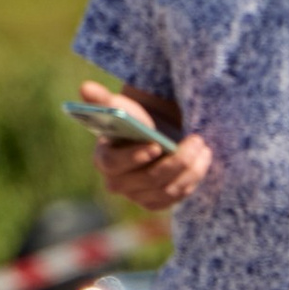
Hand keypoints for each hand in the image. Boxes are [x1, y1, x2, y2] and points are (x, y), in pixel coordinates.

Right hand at [78, 80, 209, 213]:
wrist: (154, 135)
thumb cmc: (135, 121)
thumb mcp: (121, 107)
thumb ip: (103, 99)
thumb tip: (86, 87)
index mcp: (104, 158)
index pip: (114, 163)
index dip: (134, 157)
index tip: (156, 145)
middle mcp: (117, 183)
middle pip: (148, 179)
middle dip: (176, 161)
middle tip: (196, 140)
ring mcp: (137, 196)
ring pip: (166, 190)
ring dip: (189, 169)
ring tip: (203, 148)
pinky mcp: (156, 202)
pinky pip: (176, 197)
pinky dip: (192, 179)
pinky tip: (202, 161)